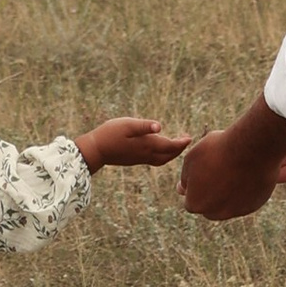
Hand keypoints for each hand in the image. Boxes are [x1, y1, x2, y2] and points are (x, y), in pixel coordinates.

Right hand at [75, 115, 192, 169]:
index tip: (189, 138)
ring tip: (175, 146)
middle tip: (186, 140)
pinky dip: (162, 156)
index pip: (169, 146)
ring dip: (171, 154)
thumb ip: (144, 126)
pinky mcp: (133, 160)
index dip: (181, 143)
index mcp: (146, 145)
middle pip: (168, 156)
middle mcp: (145, 154)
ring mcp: (139, 159)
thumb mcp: (127, 125)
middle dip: (178, 149)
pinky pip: (154, 160)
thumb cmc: (110, 134)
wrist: (95, 150)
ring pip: (161, 160)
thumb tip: (160, 126)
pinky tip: (158, 150)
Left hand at [177, 101, 285, 217]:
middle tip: (218, 169)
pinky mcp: (253, 206)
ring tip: (232, 169)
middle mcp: (215, 213)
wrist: (251, 149)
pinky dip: (243, 191)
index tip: (204, 169)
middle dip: (211, 192)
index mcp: (195, 204)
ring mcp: (235, 211)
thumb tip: (183, 187)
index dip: (195, 184)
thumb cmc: (218, 150)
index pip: (190, 200)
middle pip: (209, 206)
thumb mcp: (192, 158)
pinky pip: (245, 201)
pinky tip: (246, 173)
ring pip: (227, 205)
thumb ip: (186, 177)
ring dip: (227, 193)